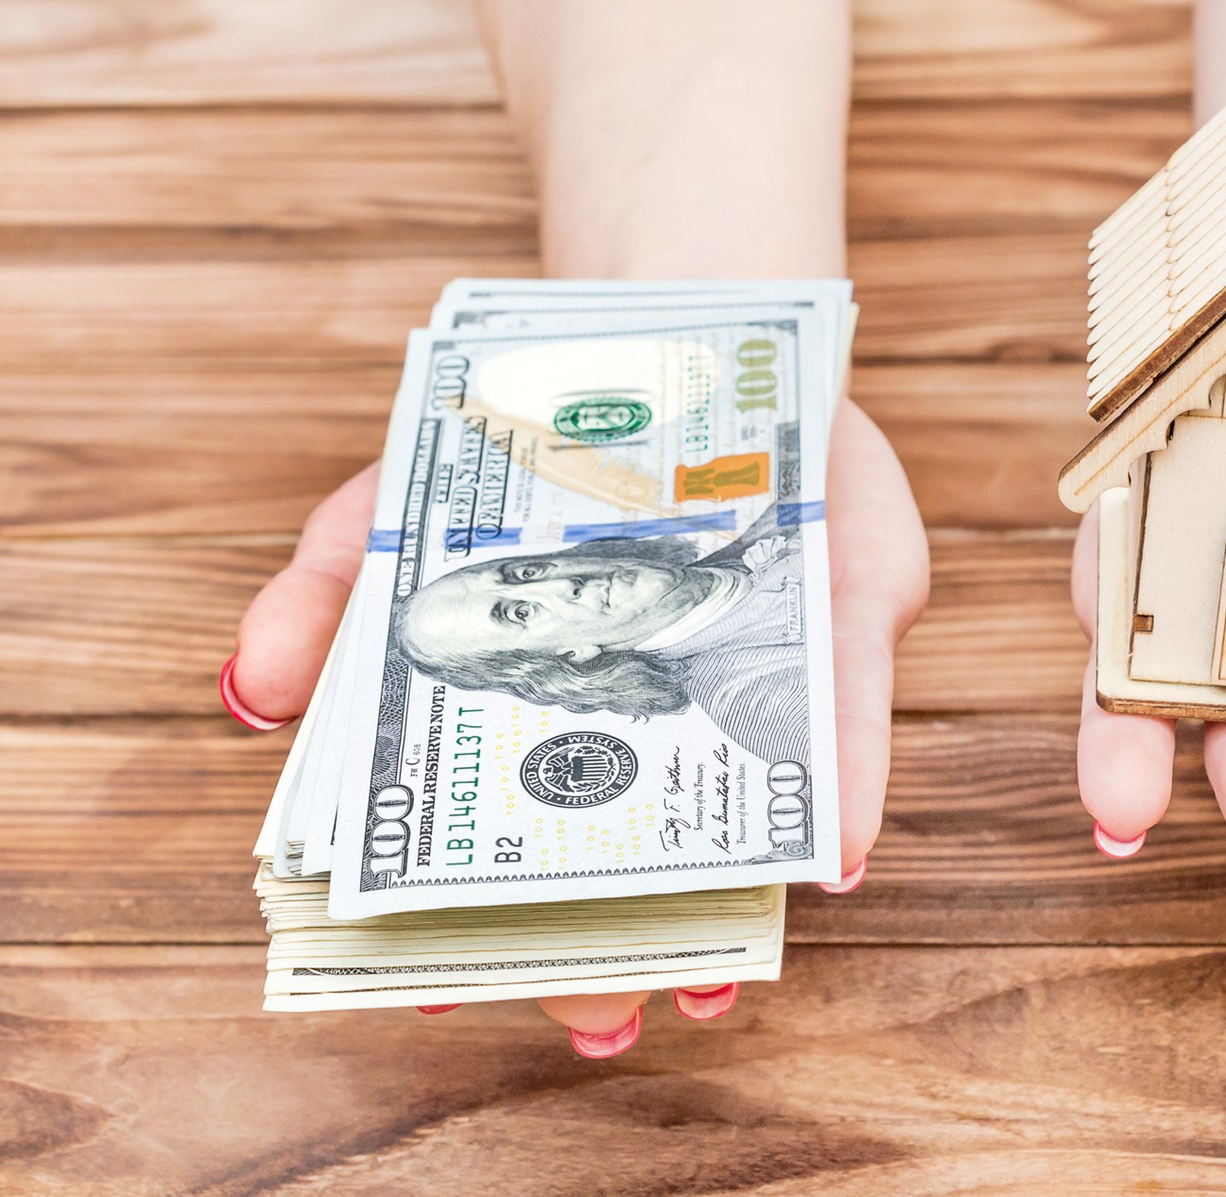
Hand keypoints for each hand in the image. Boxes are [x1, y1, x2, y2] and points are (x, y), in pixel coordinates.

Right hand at [225, 397, 928, 1049]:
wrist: (666, 330)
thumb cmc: (528, 441)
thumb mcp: (397, 500)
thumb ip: (323, 589)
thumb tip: (250, 693)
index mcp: (529, 712)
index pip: (497, 850)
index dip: (473, 932)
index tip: (443, 997)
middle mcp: (642, 719)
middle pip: (621, 863)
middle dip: (604, 954)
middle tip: (591, 1018)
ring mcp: (746, 684)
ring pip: (745, 826)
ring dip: (730, 916)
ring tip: (703, 990)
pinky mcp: (842, 633)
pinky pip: (852, 725)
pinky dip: (848, 791)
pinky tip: (832, 857)